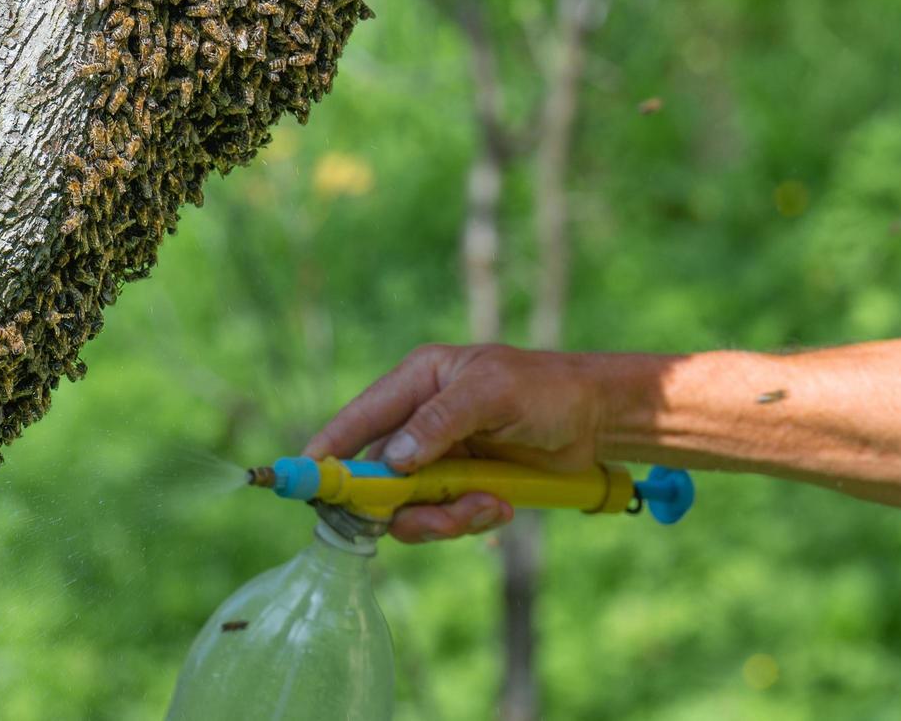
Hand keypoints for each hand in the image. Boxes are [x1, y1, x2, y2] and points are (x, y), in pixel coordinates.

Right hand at [303, 344, 611, 543]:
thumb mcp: (493, 394)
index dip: (328, 448)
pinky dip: (467, 520)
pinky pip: (440, 518)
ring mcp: (437, 456)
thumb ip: (440, 422)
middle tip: (440, 516)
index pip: (359, 416)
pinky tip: (501, 506)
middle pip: (376, 474)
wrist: (596, 420)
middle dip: (400, 503)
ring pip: (406, 506)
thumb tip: (393, 458)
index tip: (304, 481)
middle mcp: (419, 419)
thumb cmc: (546, 390)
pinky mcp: (459, 485)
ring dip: (442, 518)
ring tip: (487, 506)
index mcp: (418, 380)